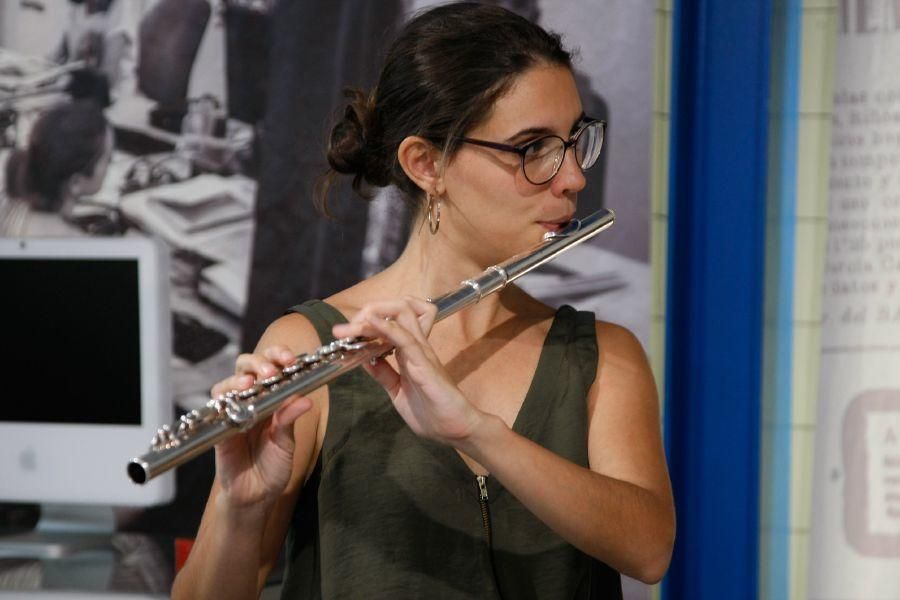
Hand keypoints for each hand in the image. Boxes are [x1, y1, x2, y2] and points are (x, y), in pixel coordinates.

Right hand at [210, 346, 312, 509]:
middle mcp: (250, 401)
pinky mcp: (219, 428)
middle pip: (246, 366)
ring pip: (228, 383)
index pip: (272, 366)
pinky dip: (224, 399)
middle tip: (271, 371)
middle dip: (259, 361)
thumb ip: (289, 419)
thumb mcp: (286, 442)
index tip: (291, 359)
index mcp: (271, 399)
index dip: (278, 357)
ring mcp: (232, 413)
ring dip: (239, 378)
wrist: (256, 495)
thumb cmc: (274, 467)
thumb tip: (305, 398)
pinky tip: (235, 399)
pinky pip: (215, 408)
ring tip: (252, 382)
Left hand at [332, 296, 484, 444]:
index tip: (346, 332)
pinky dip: (387, 329)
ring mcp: (422, 354)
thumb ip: (384, 374)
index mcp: (410, 353)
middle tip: (345, 328)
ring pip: (401, 317)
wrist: (457, 430)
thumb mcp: (398, 391)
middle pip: (396, 310)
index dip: (367, 321)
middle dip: (368, 311)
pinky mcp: (425, 366)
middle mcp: (417, 347)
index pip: (391, 322)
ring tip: (351, 326)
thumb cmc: (433, 413)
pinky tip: (371, 323)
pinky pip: (406, 340)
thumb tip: (364, 359)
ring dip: (372, 317)